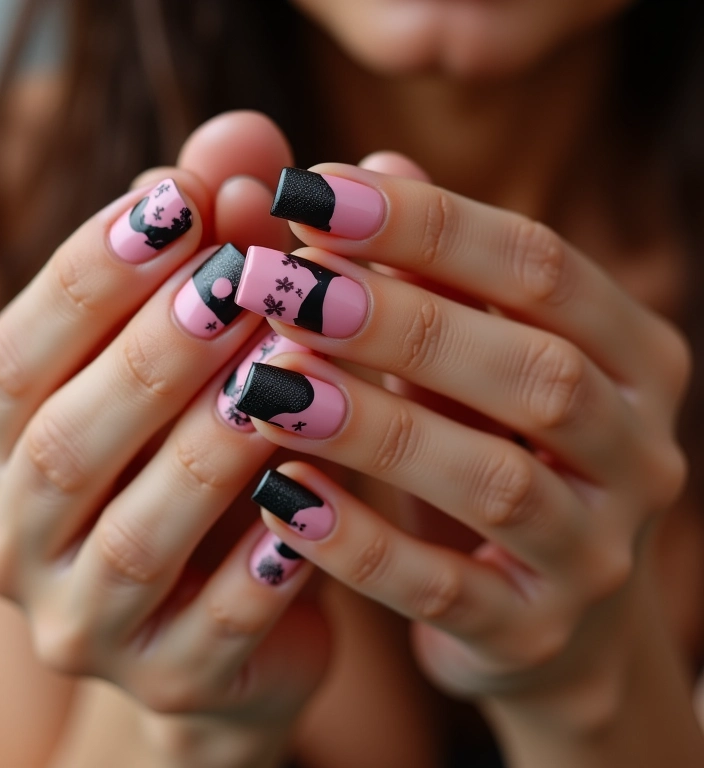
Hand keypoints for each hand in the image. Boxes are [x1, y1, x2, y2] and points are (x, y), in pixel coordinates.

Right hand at [0, 113, 328, 764]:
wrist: (235, 617)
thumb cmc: (216, 463)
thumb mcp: (205, 355)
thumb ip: (218, 245)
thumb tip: (242, 139)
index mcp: (12, 445)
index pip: (19, 353)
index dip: (94, 272)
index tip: (182, 196)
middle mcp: (21, 536)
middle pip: (60, 443)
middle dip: (151, 354)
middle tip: (242, 276)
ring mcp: (84, 623)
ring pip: (135, 536)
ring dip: (209, 450)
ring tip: (286, 374)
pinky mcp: (168, 682)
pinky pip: (214, 629)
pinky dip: (264, 566)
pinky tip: (313, 502)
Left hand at [229, 161, 689, 717]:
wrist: (543, 608)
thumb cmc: (495, 453)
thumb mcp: (473, 359)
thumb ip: (434, 270)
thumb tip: (376, 163)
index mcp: (633, 359)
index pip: (541, 266)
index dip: (426, 222)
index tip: (307, 189)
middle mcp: (638, 451)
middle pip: (532, 371)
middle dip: (394, 319)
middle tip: (274, 280)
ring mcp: (597, 553)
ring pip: (495, 481)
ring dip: (373, 427)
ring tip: (264, 384)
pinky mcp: (535, 634)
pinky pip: (445, 592)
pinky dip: (360, 544)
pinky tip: (279, 498)